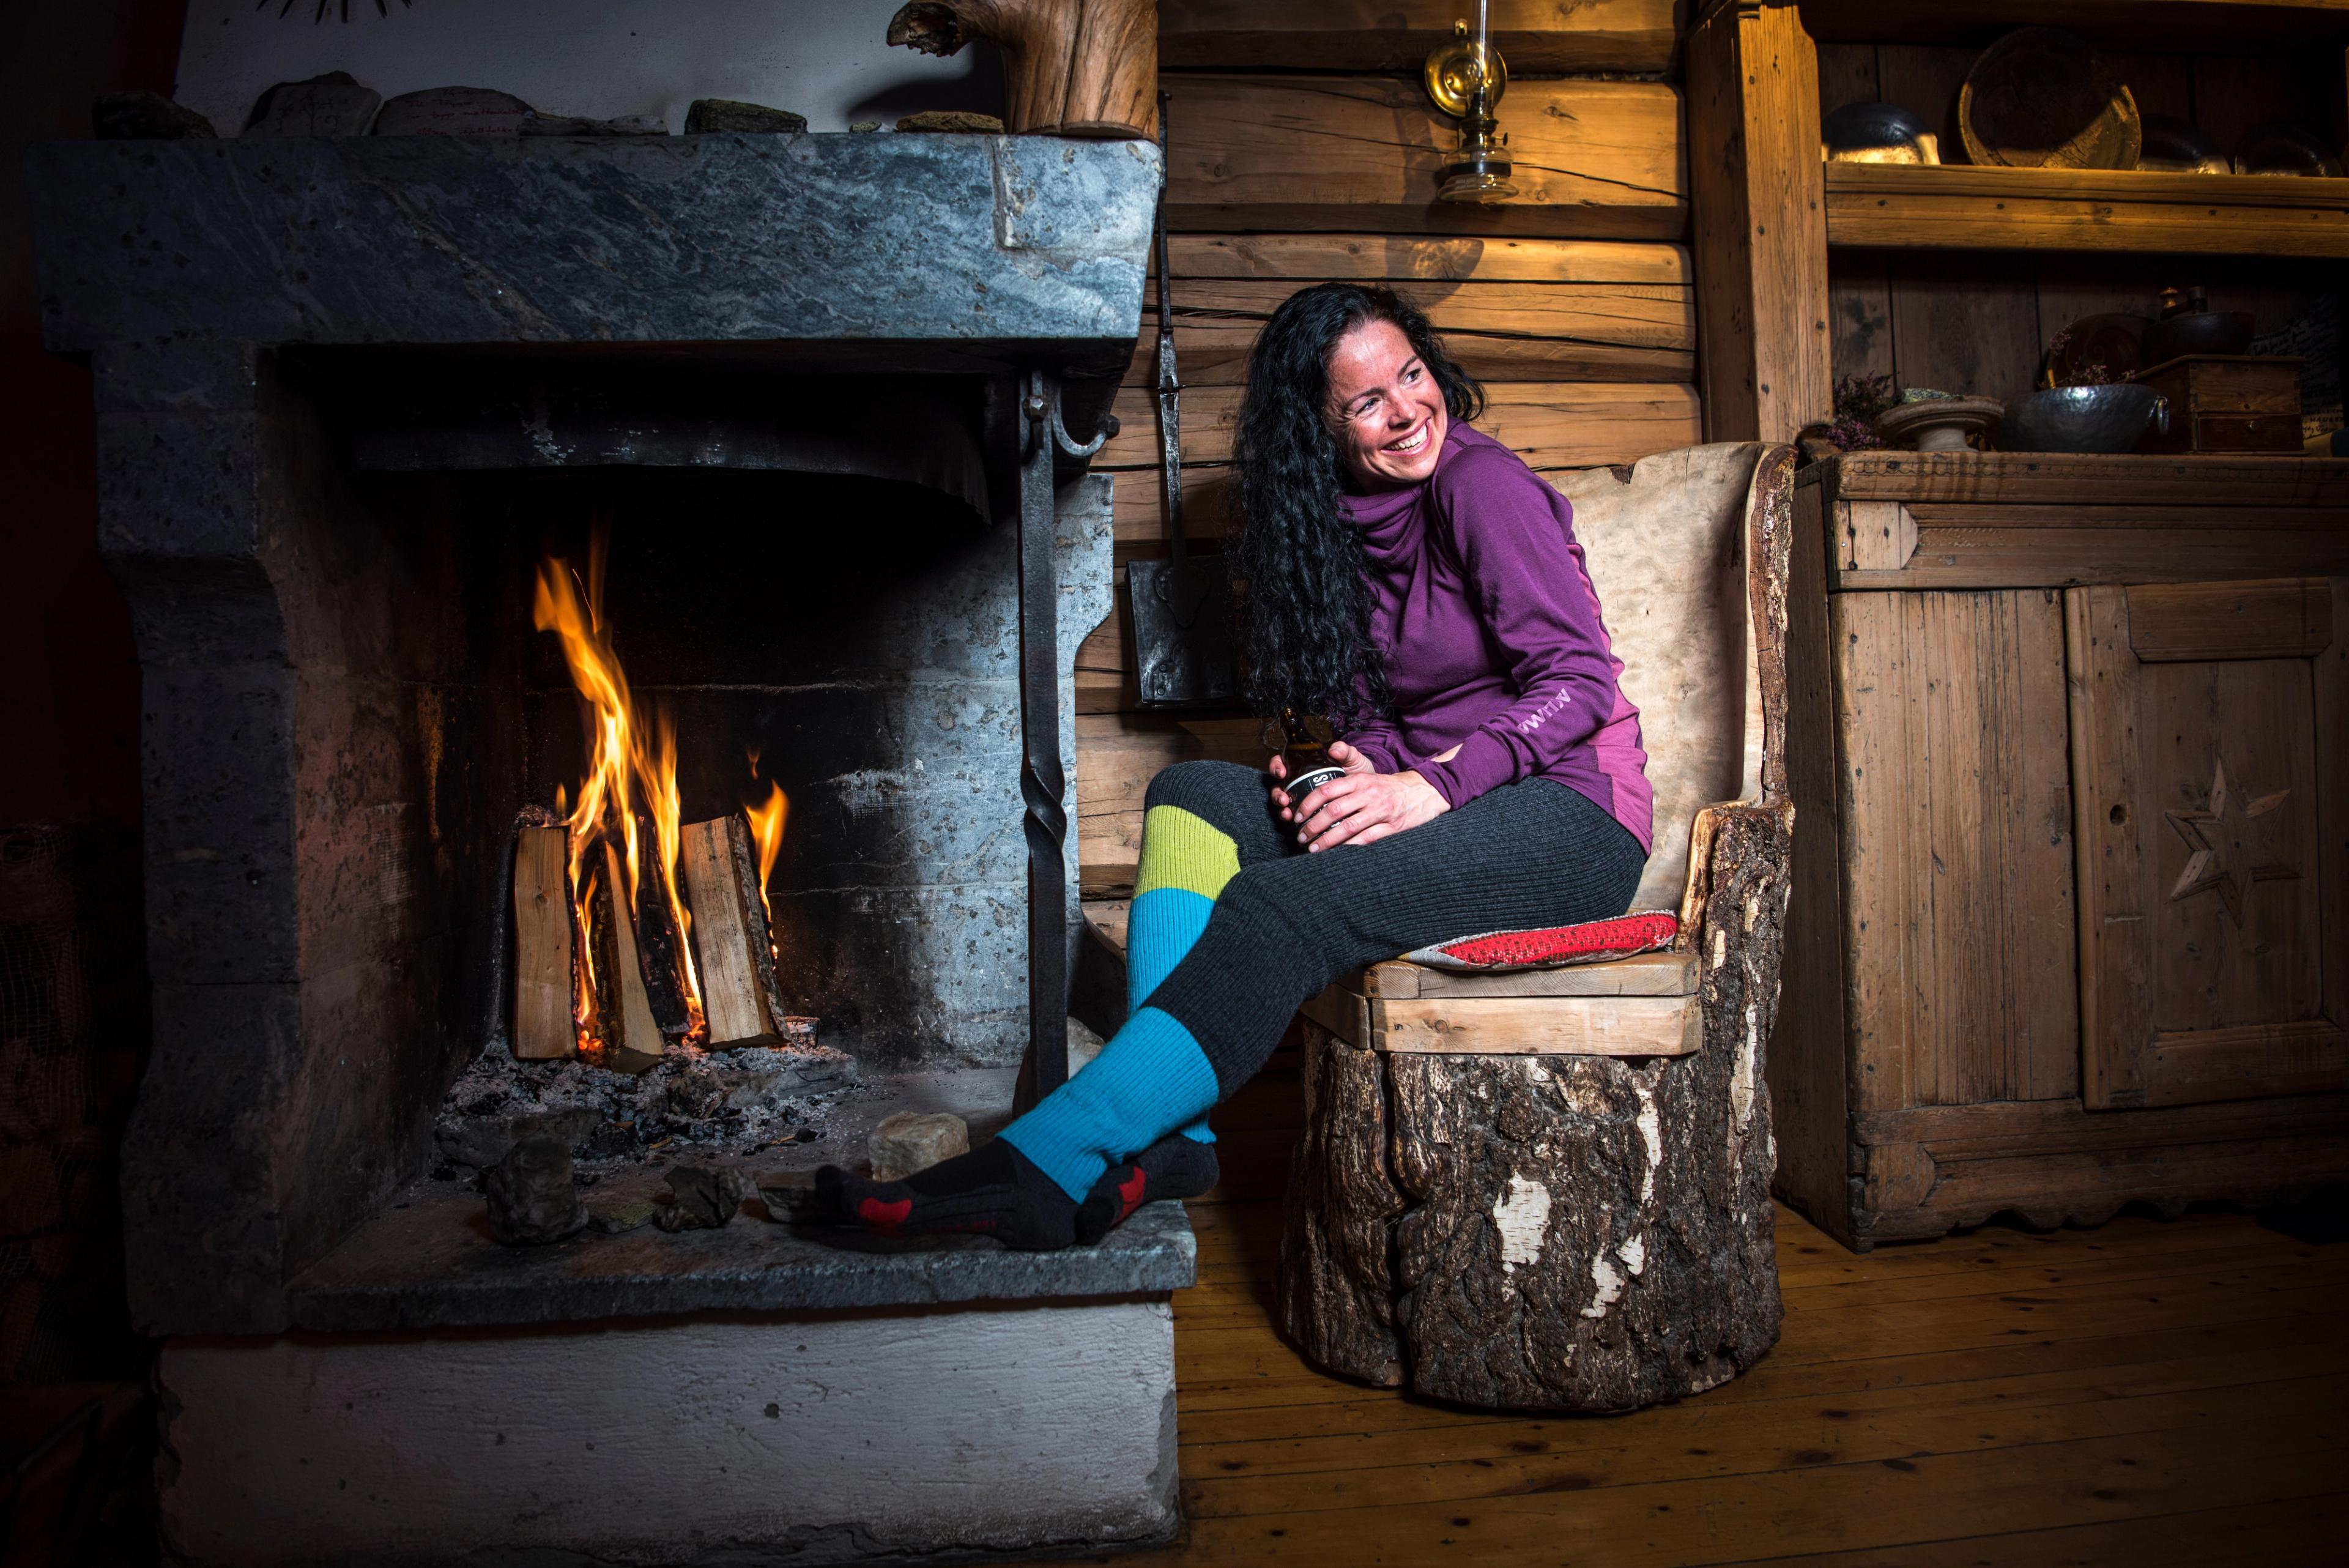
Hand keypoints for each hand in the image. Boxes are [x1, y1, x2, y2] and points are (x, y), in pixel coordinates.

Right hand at [1268, 738, 1377, 820]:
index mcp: (1306, 765)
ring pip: (1284, 803)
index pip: (1283, 762)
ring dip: (1282, 809)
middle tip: (1284, 798)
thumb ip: (1345, 752)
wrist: (1371, 793)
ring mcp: (1302, 798)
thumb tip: (1334, 749)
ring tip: (1288, 814)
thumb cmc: (1359, 773)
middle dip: (1278, 793)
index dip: (1277, 766)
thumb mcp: (1353, 760)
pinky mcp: (1309, 813)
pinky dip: (1293, 819)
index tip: (1282, 772)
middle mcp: (1300, 781)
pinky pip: (1295, 817)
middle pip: (1279, 785)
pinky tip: (1295, 824)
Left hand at [1289, 757, 1449, 851]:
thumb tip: (1324, 770)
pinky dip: (1349, 847)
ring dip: (1327, 840)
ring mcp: (1381, 811)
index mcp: (1360, 780)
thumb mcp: (1368, 774)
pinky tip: (1337, 853)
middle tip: (1302, 836)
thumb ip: (1345, 776)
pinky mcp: (1392, 826)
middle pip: (1334, 811)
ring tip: (1314, 848)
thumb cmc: (1389, 786)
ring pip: (1347, 827)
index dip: (1308, 804)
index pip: (1327, 790)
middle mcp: (1369, 794)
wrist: (1424, 790)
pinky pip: (1366, 839)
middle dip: (1313, 826)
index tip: (1297, 816)